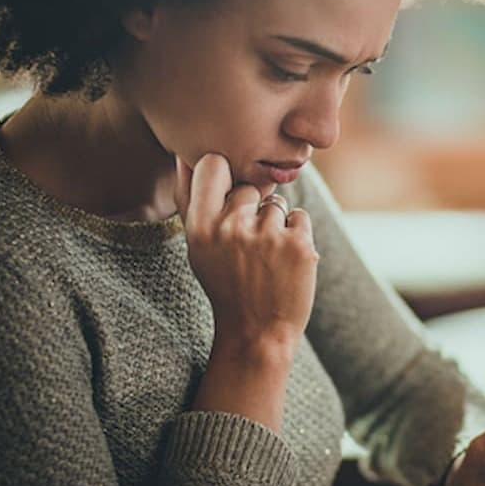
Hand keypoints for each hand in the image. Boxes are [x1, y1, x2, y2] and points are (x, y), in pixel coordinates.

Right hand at [174, 153, 318, 349]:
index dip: (223, 173)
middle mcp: (232, 227)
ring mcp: (268, 236)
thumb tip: (185, 154)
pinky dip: (296, 235)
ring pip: (276, 203)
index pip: (213, 163)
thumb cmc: (225, 284)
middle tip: (247, 247)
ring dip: (275, 224)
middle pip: (249, 187)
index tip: (226, 193)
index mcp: (200, 226)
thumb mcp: (198, 247)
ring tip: (265, 258)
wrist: (257, 332)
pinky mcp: (299, 245)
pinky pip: (299, 216)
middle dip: (251, 209)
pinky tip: (284, 261)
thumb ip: (191, 200)